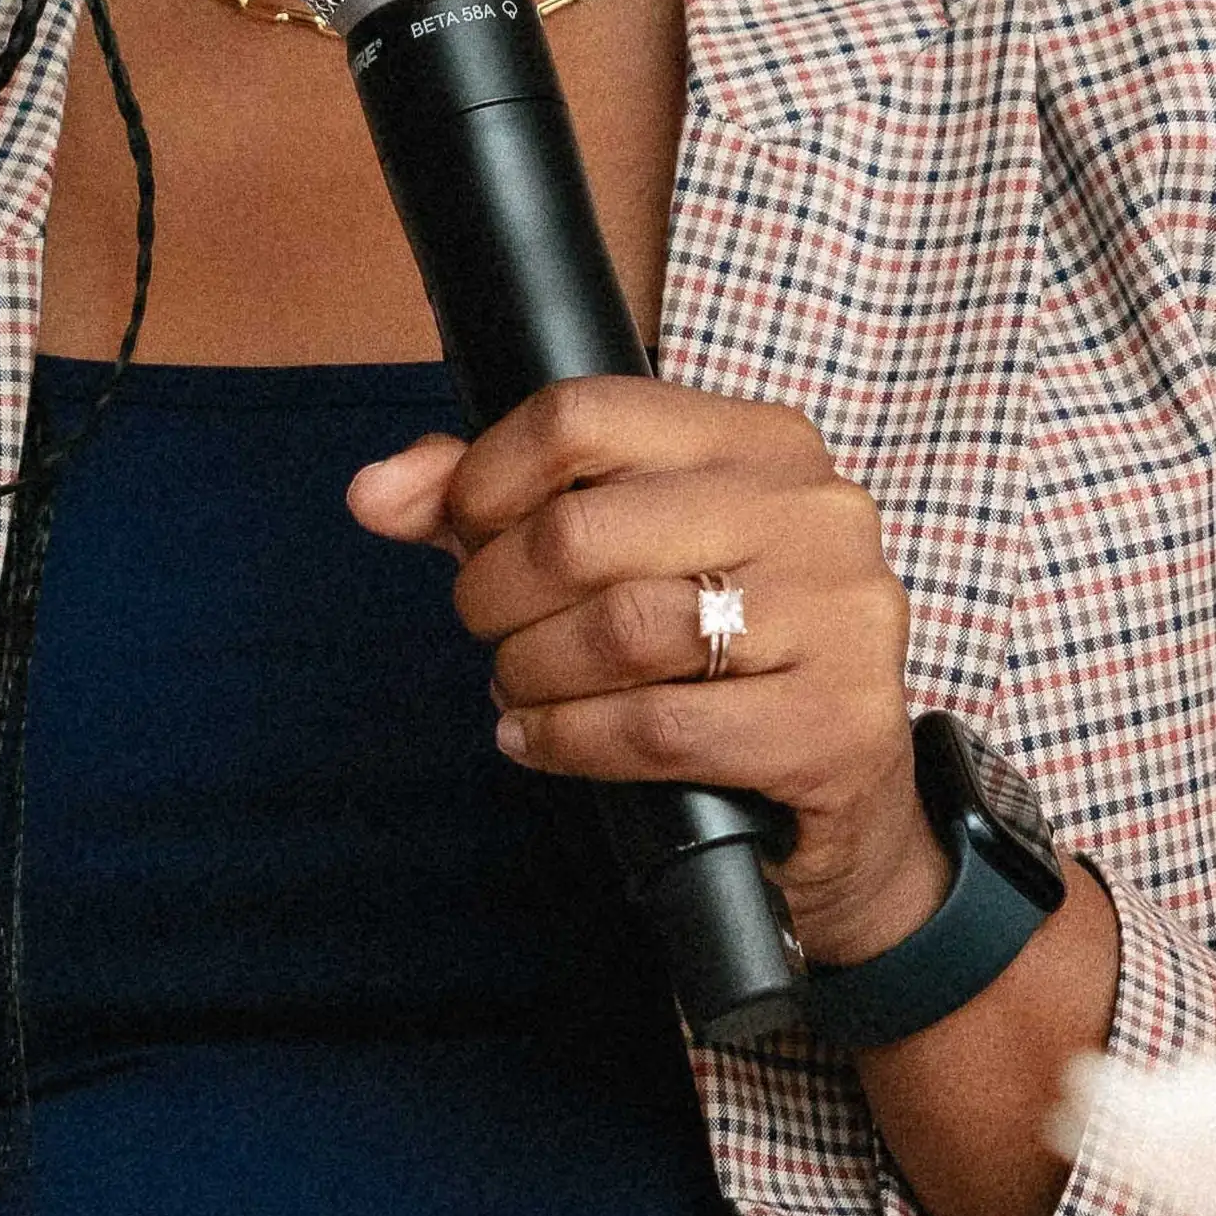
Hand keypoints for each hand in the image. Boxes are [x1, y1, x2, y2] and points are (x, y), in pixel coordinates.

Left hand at [348, 377, 945, 970]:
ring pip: (618, 631)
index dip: (486, 479)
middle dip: (496, 594)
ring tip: (519, 688)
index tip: (465, 533)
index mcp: (762, 441)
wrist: (843, 800)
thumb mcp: (614, 557)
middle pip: (583, 531)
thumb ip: (488, 506)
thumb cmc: (713, 657)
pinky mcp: (838, 723)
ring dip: (530, 672)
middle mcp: (815, 511)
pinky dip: (570, 741)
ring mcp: (842, 616)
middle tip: (488, 631)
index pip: (583, 414)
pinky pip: (658, 728)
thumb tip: (372, 491)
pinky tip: (541, 743)